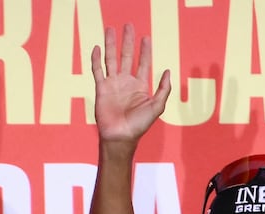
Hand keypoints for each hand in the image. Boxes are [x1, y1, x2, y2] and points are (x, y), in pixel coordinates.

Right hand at [91, 24, 171, 143]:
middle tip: (129, 26)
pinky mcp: (101, 89)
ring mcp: (113, 84)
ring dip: (111, 44)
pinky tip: (96, 47)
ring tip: (110, 29)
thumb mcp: (157, 107)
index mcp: (140, 86)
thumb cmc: (140, 125)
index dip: (145, 50)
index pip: (143, 63)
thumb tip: (168, 71)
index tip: (146, 38)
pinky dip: (96, 59)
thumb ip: (163, 89)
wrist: (121, 136)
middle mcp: (126, 83)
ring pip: (111, 59)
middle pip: (127, 56)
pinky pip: (97, 71)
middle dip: (128, 41)